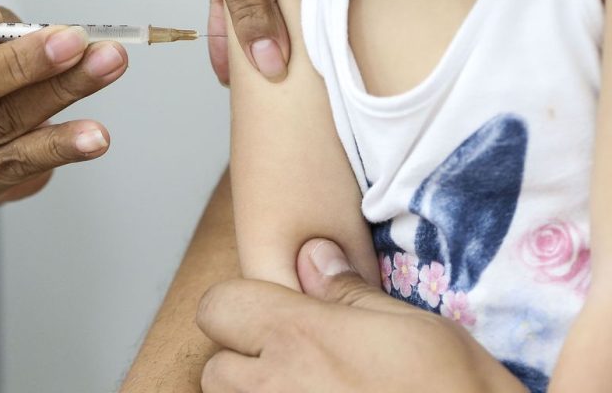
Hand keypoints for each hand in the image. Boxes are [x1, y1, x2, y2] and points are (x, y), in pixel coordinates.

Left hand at [197, 239, 525, 392]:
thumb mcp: (419, 330)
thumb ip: (350, 295)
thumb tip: (312, 256)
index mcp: (301, 338)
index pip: (218, 305)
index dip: (241, 306)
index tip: (275, 316)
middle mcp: (275, 388)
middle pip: (216, 368)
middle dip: (246, 363)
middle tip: (299, 366)